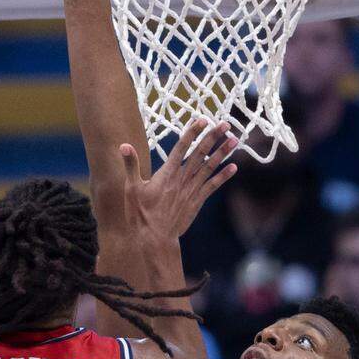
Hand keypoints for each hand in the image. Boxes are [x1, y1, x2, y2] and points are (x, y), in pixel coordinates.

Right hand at [119, 119, 237, 242]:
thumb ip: (131, 165)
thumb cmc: (141, 215)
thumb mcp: (131, 189)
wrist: (156, 239)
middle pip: (200, 154)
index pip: (181, 147)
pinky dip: (223, 176)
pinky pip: (212, 186)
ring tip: (234, 140)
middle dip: (213, 137)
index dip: (192, 132)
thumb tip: (123, 146)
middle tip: (225, 124)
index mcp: (167, 174)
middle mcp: (182, 179)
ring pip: (209, 167)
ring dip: (222, 153)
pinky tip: (233, 167)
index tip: (202, 120)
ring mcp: (191, 190)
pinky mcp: (196, 201)